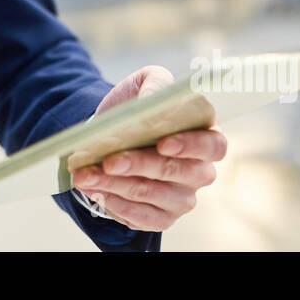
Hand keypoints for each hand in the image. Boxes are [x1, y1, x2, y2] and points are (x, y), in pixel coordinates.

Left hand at [72, 65, 226, 231]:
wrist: (111, 130)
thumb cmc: (137, 105)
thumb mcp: (147, 81)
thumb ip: (155, 84)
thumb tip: (151, 102)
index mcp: (206, 135)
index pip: (213, 146)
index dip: (190, 146)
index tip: (162, 142)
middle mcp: (200, 171)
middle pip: (177, 173)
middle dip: (139, 165)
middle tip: (108, 160)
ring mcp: (183, 197)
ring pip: (152, 194)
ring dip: (116, 185)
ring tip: (86, 174)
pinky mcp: (162, 217)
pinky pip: (143, 217)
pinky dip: (116, 204)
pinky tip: (95, 190)